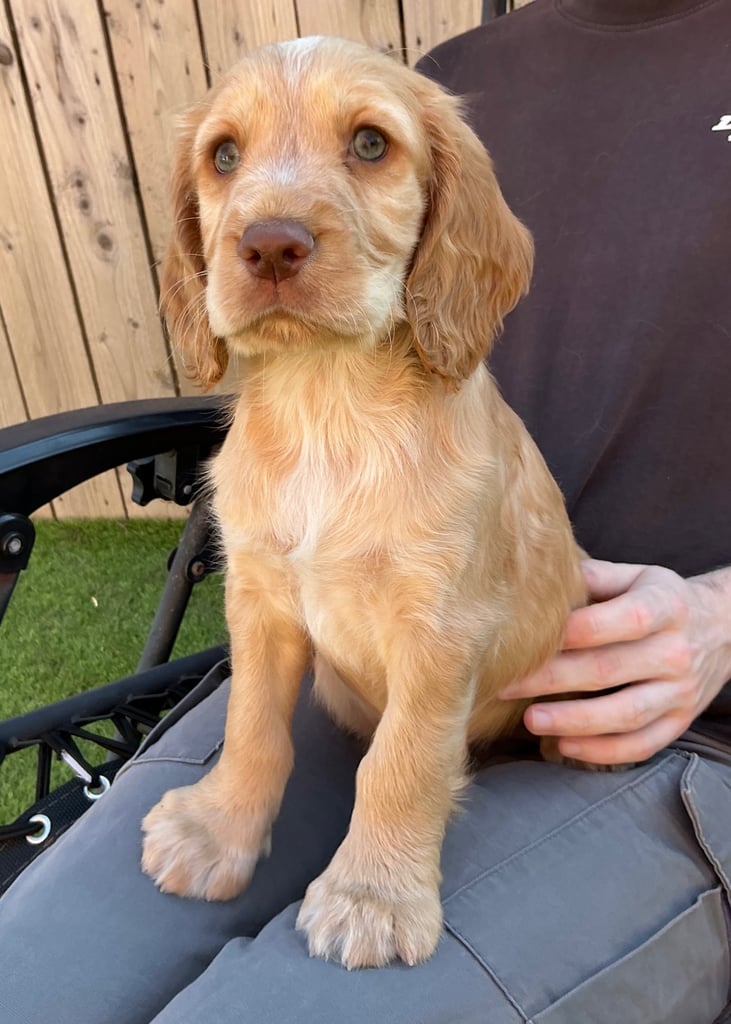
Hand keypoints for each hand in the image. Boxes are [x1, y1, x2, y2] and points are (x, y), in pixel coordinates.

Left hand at [499, 559, 730, 764]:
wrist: (724, 629)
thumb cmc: (660, 599)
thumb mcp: (637, 575)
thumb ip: (593, 577)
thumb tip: (540, 579)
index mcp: (665, 606)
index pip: (618, 620)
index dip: (571, 632)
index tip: (526, 640)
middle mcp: (675, 651)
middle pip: (608, 670)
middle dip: (552, 679)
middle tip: (507, 685)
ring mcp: (681, 691)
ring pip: (625, 714)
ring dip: (574, 721)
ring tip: (532, 720)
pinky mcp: (680, 722)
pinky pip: (641, 744)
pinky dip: (602, 750)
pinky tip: (564, 744)